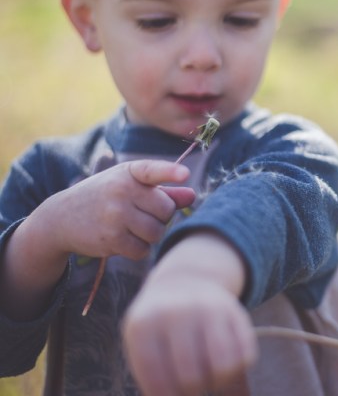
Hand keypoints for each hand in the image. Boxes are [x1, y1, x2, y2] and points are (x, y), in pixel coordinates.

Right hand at [39, 159, 194, 259]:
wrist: (61, 217)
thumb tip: (192, 196)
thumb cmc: (106, 197)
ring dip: (151, 235)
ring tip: (132, 227)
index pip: (152, 170)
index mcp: (129, 173)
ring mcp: (115, 215)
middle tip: (143, 214)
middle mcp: (121, 191)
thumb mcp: (129, 186)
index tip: (185, 173)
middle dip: (161, 216)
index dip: (170, 172)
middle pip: (166, 210)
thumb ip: (162, 191)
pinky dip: (138, 249)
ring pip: (157, 232)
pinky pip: (143, 249)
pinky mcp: (110, 238)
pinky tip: (123, 239)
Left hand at [123, 270, 256, 394]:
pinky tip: (223, 364)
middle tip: (190, 387)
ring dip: (217, 382)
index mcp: (145, 325)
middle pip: (191, 376)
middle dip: (192, 391)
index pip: (157, 380)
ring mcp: (210, 310)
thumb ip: (153, 375)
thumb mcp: (143, 342)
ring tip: (209, 379)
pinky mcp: (236, 313)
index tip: (171, 393)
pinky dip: (237, 369)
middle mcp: (178, 313)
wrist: (185, 282)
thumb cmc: (160, 327)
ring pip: (223, 366)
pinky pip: (245, 356)